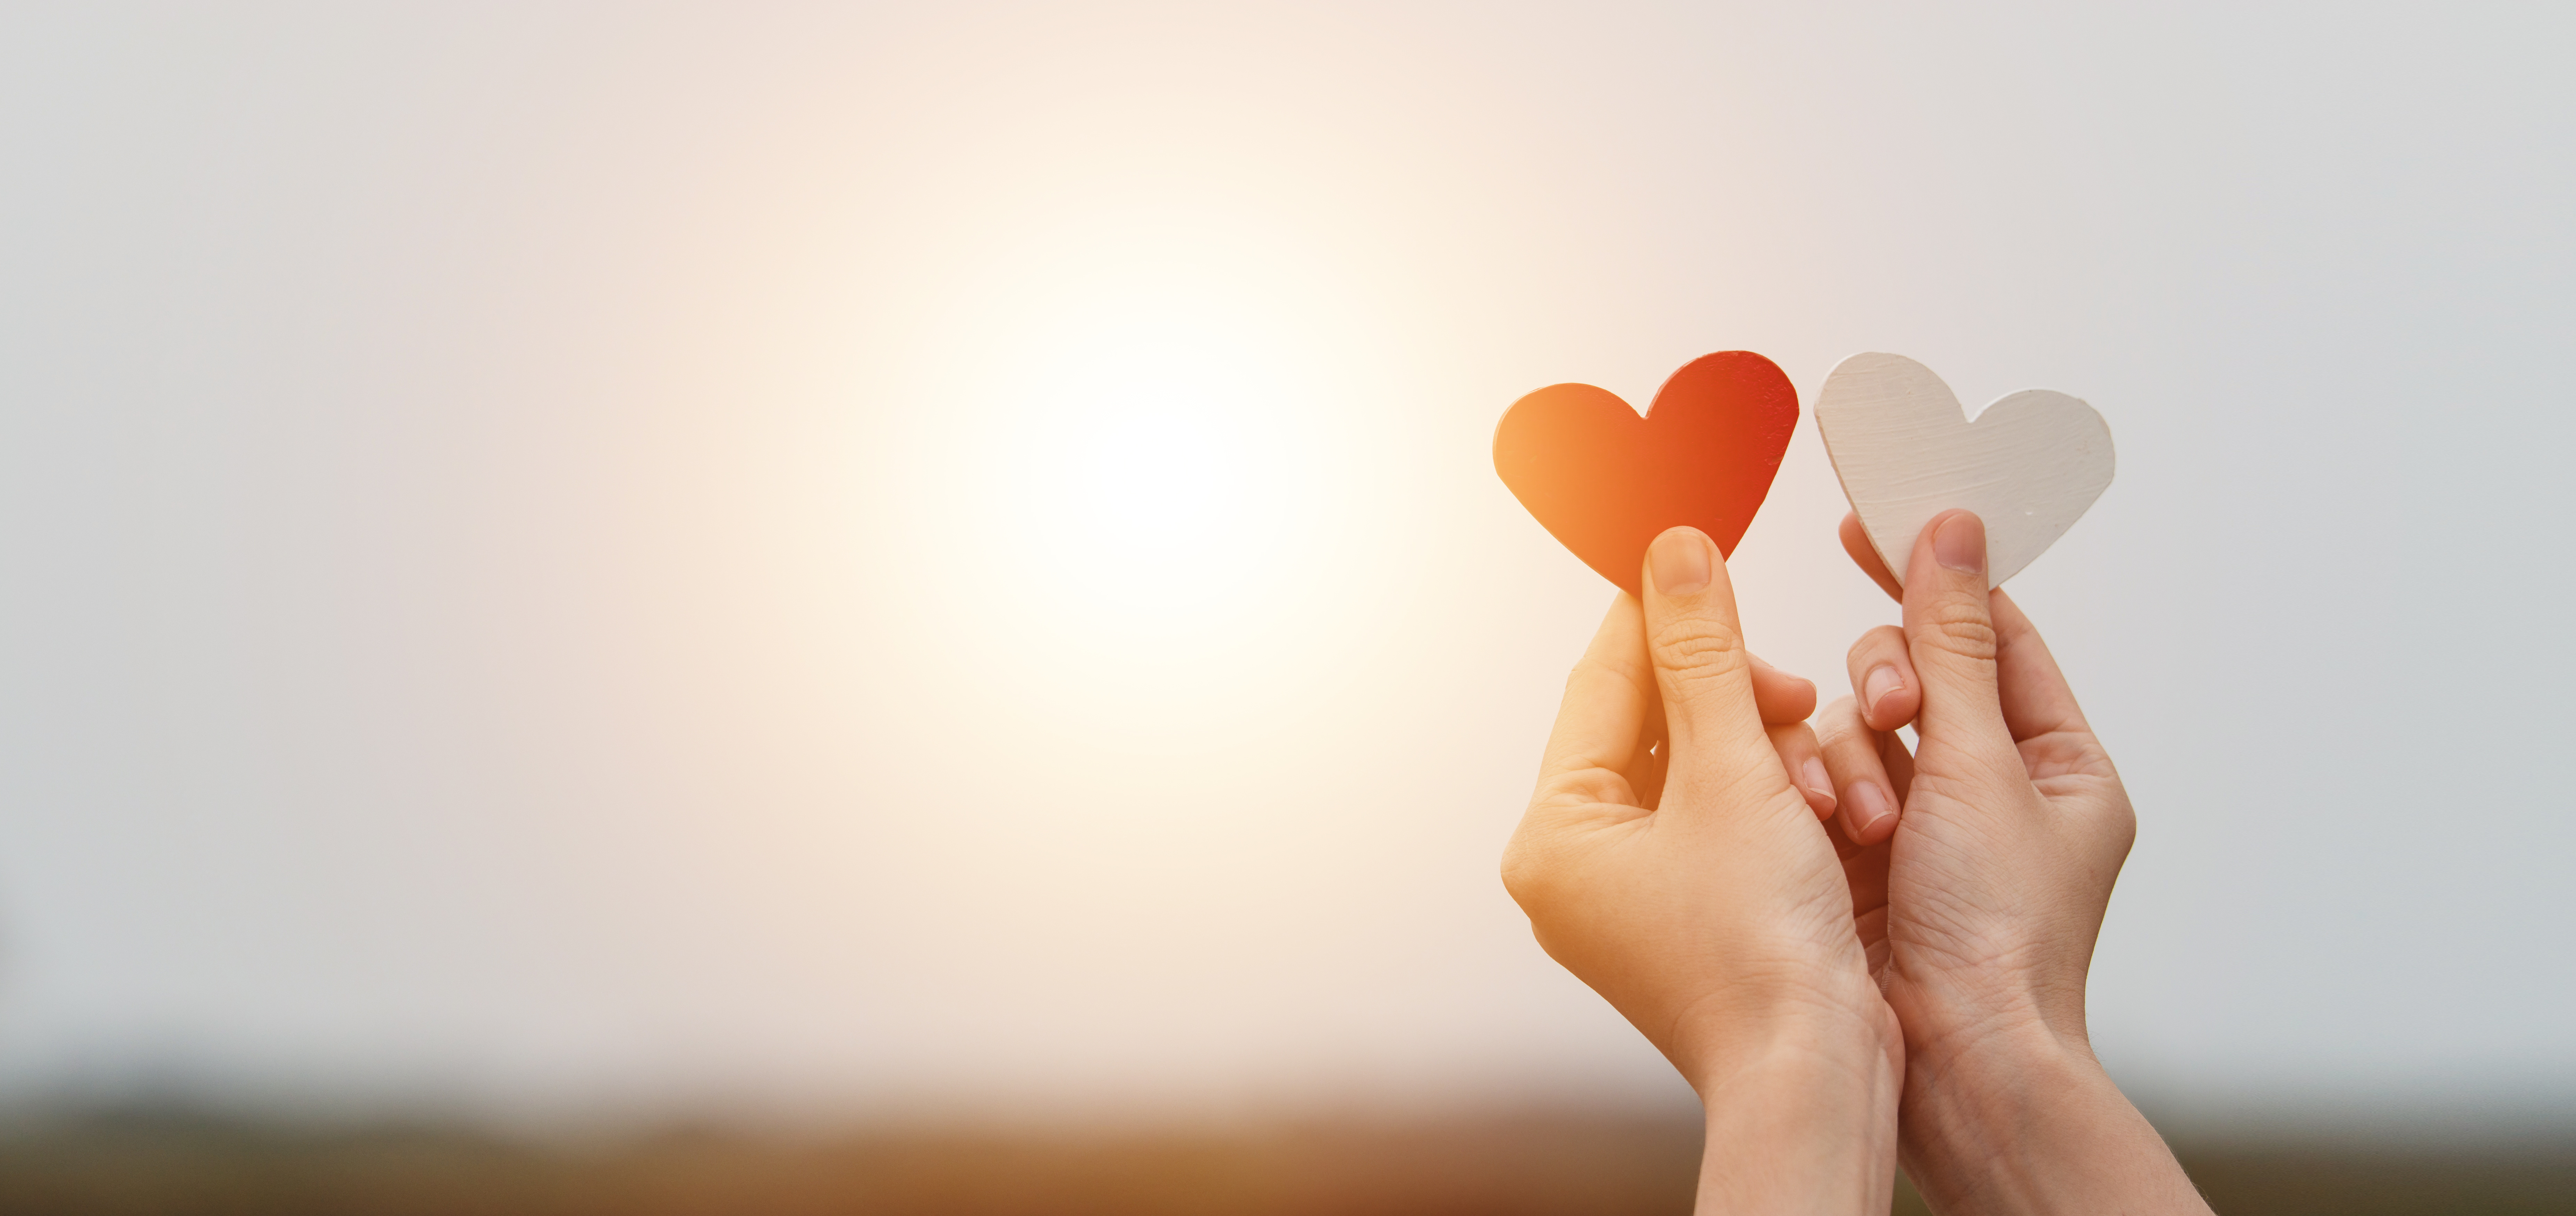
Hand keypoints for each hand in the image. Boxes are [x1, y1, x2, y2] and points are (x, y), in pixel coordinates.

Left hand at [1503, 526, 1898, 1213]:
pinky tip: (1818, 797)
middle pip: (1648, 728)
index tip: (1701, 556)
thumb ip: (1704, 653)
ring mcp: (1632, 900)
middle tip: (1791, 694)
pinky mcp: (1691, 918)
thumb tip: (1673, 551)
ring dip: (1760, 748)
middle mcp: (1578, 872)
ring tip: (1813, 758)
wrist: (1816, 1071)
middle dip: (1730, 698)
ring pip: (1695, 771)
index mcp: (1554, 839)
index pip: (1600, 684)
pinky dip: (1770, 796)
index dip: (1658, 613)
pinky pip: (1722, 820)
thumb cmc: (1763, 951)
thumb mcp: (1734, 769)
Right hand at [1815, 509, 2208, 1214]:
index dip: (1931, 576)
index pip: (1992, 631)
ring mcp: (1922, 826)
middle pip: (1914, 677)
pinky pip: (1821, 783)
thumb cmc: (1998, 938)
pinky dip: (1817, 792)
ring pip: (1858, 730)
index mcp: (2058, 766)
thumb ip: (1951, 641)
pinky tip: (1818, 823)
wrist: (1954, 1061)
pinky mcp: (1859, 858)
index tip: (1869, 524)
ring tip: (1863, 819)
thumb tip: (1952, 531)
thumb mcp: (1978, 765)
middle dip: (1889, 689)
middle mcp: (1991, 789)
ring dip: (1855, 760)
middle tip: (1890, 716)